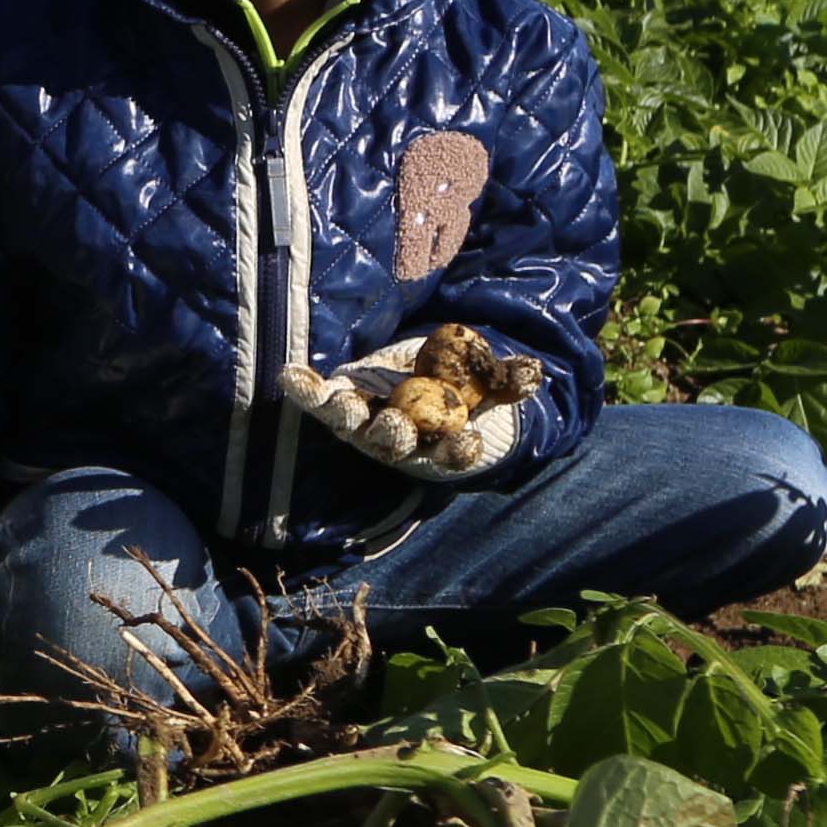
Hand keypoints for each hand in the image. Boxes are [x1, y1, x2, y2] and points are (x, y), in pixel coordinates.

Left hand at [282, 329, 541, 480]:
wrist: (434, 384)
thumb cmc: (469, 392)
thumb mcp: (493, 383)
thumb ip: (509, 380)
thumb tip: (535, 372)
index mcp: (442, 446)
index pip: (452, 454)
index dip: (458, 451)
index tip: (466, 442)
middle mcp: (402, 444)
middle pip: (395, 444)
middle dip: (395, 435)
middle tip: (398, 424)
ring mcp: (368, 425)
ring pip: (355, 426)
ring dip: (347, 415)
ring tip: (342, 402)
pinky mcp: (344, 402)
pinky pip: (321, 400)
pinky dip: (306, 389)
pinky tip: (291, 376)